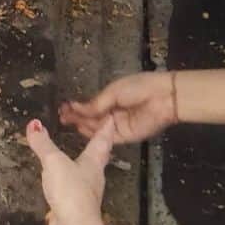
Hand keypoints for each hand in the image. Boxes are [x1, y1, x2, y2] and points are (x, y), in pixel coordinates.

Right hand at [26, 118, 119, 224]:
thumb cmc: (71, 191)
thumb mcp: (54, 162)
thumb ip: (43, 144)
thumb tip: (34, 124)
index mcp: (92, 163)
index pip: (101, 141)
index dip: (105, 128)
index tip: (110, 116)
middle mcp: (93, 176)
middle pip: (98, 156)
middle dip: (96, 143)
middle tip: (93, 131)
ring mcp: (85, 192)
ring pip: (86, 171)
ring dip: (82, 160)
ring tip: (76, 151)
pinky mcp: (76, 205)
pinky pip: (74, 185)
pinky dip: (69, 177)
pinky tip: (62, 178)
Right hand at [58, 71, 176, 144]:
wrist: (163, 97)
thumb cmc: (139, 88)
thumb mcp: (113, 92)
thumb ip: (95, 104)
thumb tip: (76, 106)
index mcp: (111, 100)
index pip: (91, 107)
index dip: (77, 108)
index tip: (63, 108)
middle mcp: (113, 114)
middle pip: (92, 118)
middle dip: (77, 117)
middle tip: (61, 117)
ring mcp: (119, 126)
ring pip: (97, 128)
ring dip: (82, 125)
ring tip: (67, 121)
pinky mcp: (126, 136)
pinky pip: (107, 137)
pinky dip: (95, 134)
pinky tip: (81, 129)